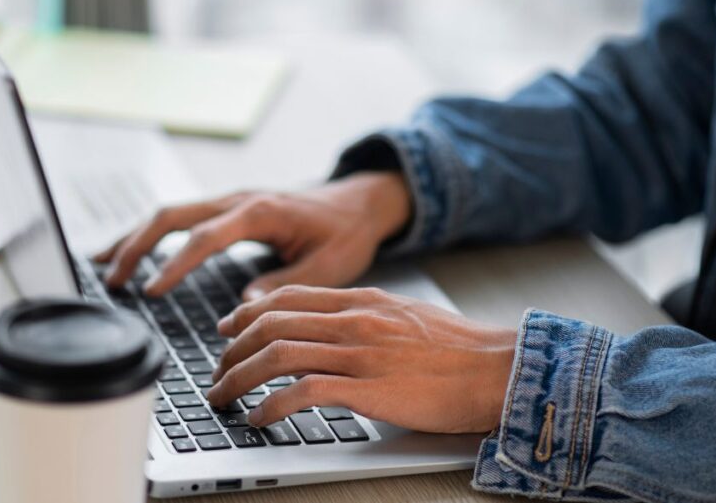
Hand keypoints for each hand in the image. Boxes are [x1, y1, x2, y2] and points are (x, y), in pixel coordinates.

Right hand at [94, 172, 411, 299]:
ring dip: (134, 237)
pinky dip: (151, 234)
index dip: (175, 265)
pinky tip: (130, 250)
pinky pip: (181, 218)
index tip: (150, 292)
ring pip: (170, 213)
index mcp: (260, 211)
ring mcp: (230, 201)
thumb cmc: (346, 233)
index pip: (205, 238)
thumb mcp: (328, 266)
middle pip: (172, 216)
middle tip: (112, 281)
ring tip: (102, 264)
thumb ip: (284, 285)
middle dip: (136, 246)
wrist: (359, 203)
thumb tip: (242, 308)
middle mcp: (238, 199)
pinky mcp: (228, 209)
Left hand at [207, 286, 516, 432]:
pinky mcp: (367, 388)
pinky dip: (271, 405)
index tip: (227, 328)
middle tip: (217, 371)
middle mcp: (353, 320)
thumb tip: (333, 329)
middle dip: (232, 349)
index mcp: (361, 300)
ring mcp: (359, 353)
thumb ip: (365, 318)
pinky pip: (303, 392)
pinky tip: (259, 417)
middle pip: (271, 324)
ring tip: (223, 397)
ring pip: (277, 354)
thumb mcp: (405, 317)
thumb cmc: (458, 350)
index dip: (247, 312)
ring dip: (240, 378)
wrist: (498, 368)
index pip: (288, 297)